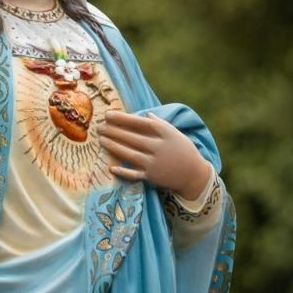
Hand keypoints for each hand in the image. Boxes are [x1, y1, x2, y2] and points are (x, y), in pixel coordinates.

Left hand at [96, 111, 213, 198]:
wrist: (194, 174)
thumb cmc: (183, 150)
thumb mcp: (175, 133)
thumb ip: (160, 123)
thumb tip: (145, 114)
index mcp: (165, 134)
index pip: (140, 123)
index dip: (123, 118)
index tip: (108, 114)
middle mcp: (159, 148)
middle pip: (132, 138)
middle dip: (114, 131)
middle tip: (99, 126)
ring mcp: (154, 163)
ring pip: (130, 154)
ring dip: (114, 147)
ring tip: (101, 139)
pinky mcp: (151, 178)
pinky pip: (135, 175)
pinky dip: (123, 172)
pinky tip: (111, 167)